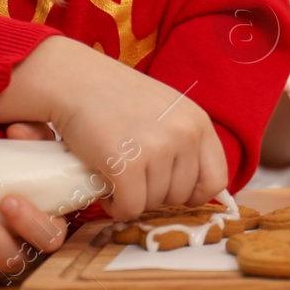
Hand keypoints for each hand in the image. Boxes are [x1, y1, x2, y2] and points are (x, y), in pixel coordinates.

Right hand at [5, 37, 230, 221]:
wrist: (73, 81)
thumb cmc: (115, 98)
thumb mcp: (165, 112)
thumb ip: (183, 143)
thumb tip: (198, 193)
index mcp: (198, 121)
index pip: (215, 180)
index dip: (191, 194)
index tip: (167, 189)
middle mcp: (185, 134)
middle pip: (180, 197)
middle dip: (153, 193)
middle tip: (130, 173)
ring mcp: (158, 149)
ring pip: (152, 205)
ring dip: (131, 198)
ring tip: (115, 172)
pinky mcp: (128, 165)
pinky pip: (129, 208)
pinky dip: (114, 205)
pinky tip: (104, 184)